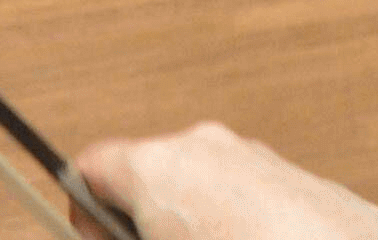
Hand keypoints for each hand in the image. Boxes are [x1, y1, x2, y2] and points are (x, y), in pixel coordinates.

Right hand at [73, 123, 377, 239]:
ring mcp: (253, 155)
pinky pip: (243, 191)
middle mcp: (204, 146)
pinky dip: (235, 217)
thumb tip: (111, 229)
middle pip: (145, 174)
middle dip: (140, 216)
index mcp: (158, 165)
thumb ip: (120, 234)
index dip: (84, 212)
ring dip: (190, 217)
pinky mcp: (292, 174)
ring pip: (197, 182)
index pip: (89, 168)